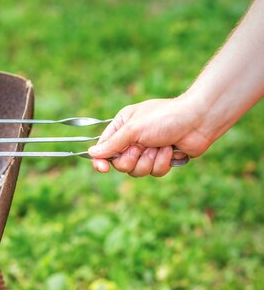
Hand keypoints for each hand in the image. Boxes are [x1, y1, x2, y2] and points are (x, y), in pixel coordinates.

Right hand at [88, 96, 211, 176]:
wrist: (198, 120)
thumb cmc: (164, 117)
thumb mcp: (133, 129)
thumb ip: (112, 144)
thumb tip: (92, 153)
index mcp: (122, 127)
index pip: (104, 148)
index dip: (101, 160)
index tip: (102, 168)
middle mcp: (132, 140)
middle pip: (120, 164)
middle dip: (132, 159)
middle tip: (141, 148)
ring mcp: (148, 151)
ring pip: (137, 171)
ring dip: (149, 160)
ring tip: (159, 147)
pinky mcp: (162, 160)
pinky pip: (155, 172)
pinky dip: (163, 162)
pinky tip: (170, 150)